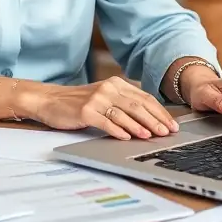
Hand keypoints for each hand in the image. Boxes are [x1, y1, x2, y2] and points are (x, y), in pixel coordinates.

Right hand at [21, 77, 179, 140]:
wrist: (49, 100)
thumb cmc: (78, 102)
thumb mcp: (104, 97)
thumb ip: (124, 103)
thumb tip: (151, 121)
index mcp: (116, 83)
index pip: (144, 98)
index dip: (160, 112)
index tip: (172, 124)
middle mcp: (108, 88)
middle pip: (138, 105)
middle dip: (155, 120)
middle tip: (167, 132)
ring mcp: (96, 99)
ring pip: (124, 113)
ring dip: (140, 126)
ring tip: (151, 136)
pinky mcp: (85, 111)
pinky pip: (106, 122)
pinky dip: (118, 130)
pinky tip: (126, 137)